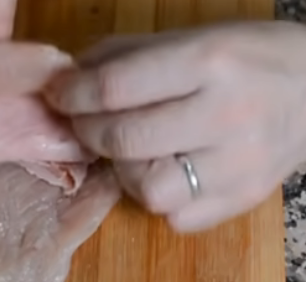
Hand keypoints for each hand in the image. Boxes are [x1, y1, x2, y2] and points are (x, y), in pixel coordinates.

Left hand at [43, 21, 305, 231]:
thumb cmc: (248, 59)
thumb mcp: (193, 39)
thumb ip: (126, 56)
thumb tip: (67, 77)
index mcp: (210, 63)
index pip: (116, 88)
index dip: (74, 94)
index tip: (58, 95)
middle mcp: (226, 114)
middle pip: (124, 140)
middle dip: (88, 131)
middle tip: (85, 123)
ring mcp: (239, 164)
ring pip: (149, 188)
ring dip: (125, 170)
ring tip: (132, 151)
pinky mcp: (244, 199)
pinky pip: (177, 217)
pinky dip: (160, 197)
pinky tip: (167, 170)